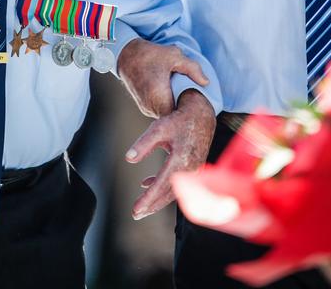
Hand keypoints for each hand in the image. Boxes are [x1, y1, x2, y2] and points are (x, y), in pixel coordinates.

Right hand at [117, 39, 209, 117]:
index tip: (197, 103)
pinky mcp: (143, 106)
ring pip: (166, 115)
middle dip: (184, 110)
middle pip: (173, 118)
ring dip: (175, 108)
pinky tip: (173, 96)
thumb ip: (192, 69)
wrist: (125, 55)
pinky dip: (167, 106)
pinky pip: (159, 111)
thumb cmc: (149, 55)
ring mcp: (145, 108)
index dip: (189, 111)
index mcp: (158, 97)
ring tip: (184, 97)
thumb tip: (206, 82)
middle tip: (194, 100)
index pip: (179, 116)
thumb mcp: (174, 56)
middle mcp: (150, 106)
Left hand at [126, 89, 214, 219]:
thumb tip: (128, 159)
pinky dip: (162, 186)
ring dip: (157, 199)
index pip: (161, 185)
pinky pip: (177, 183)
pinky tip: (147, 184)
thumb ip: (143, 144)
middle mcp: (189, 169)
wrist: (201, 115)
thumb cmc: (178, 121)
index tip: (136, 210)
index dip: (148, 199)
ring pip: (173, 191)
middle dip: (152, 205)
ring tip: (142, 207)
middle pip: (168, 194)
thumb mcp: (158, 128)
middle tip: (135, 214)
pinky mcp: (192, 168)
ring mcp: (193, 171)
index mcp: (180, 159)